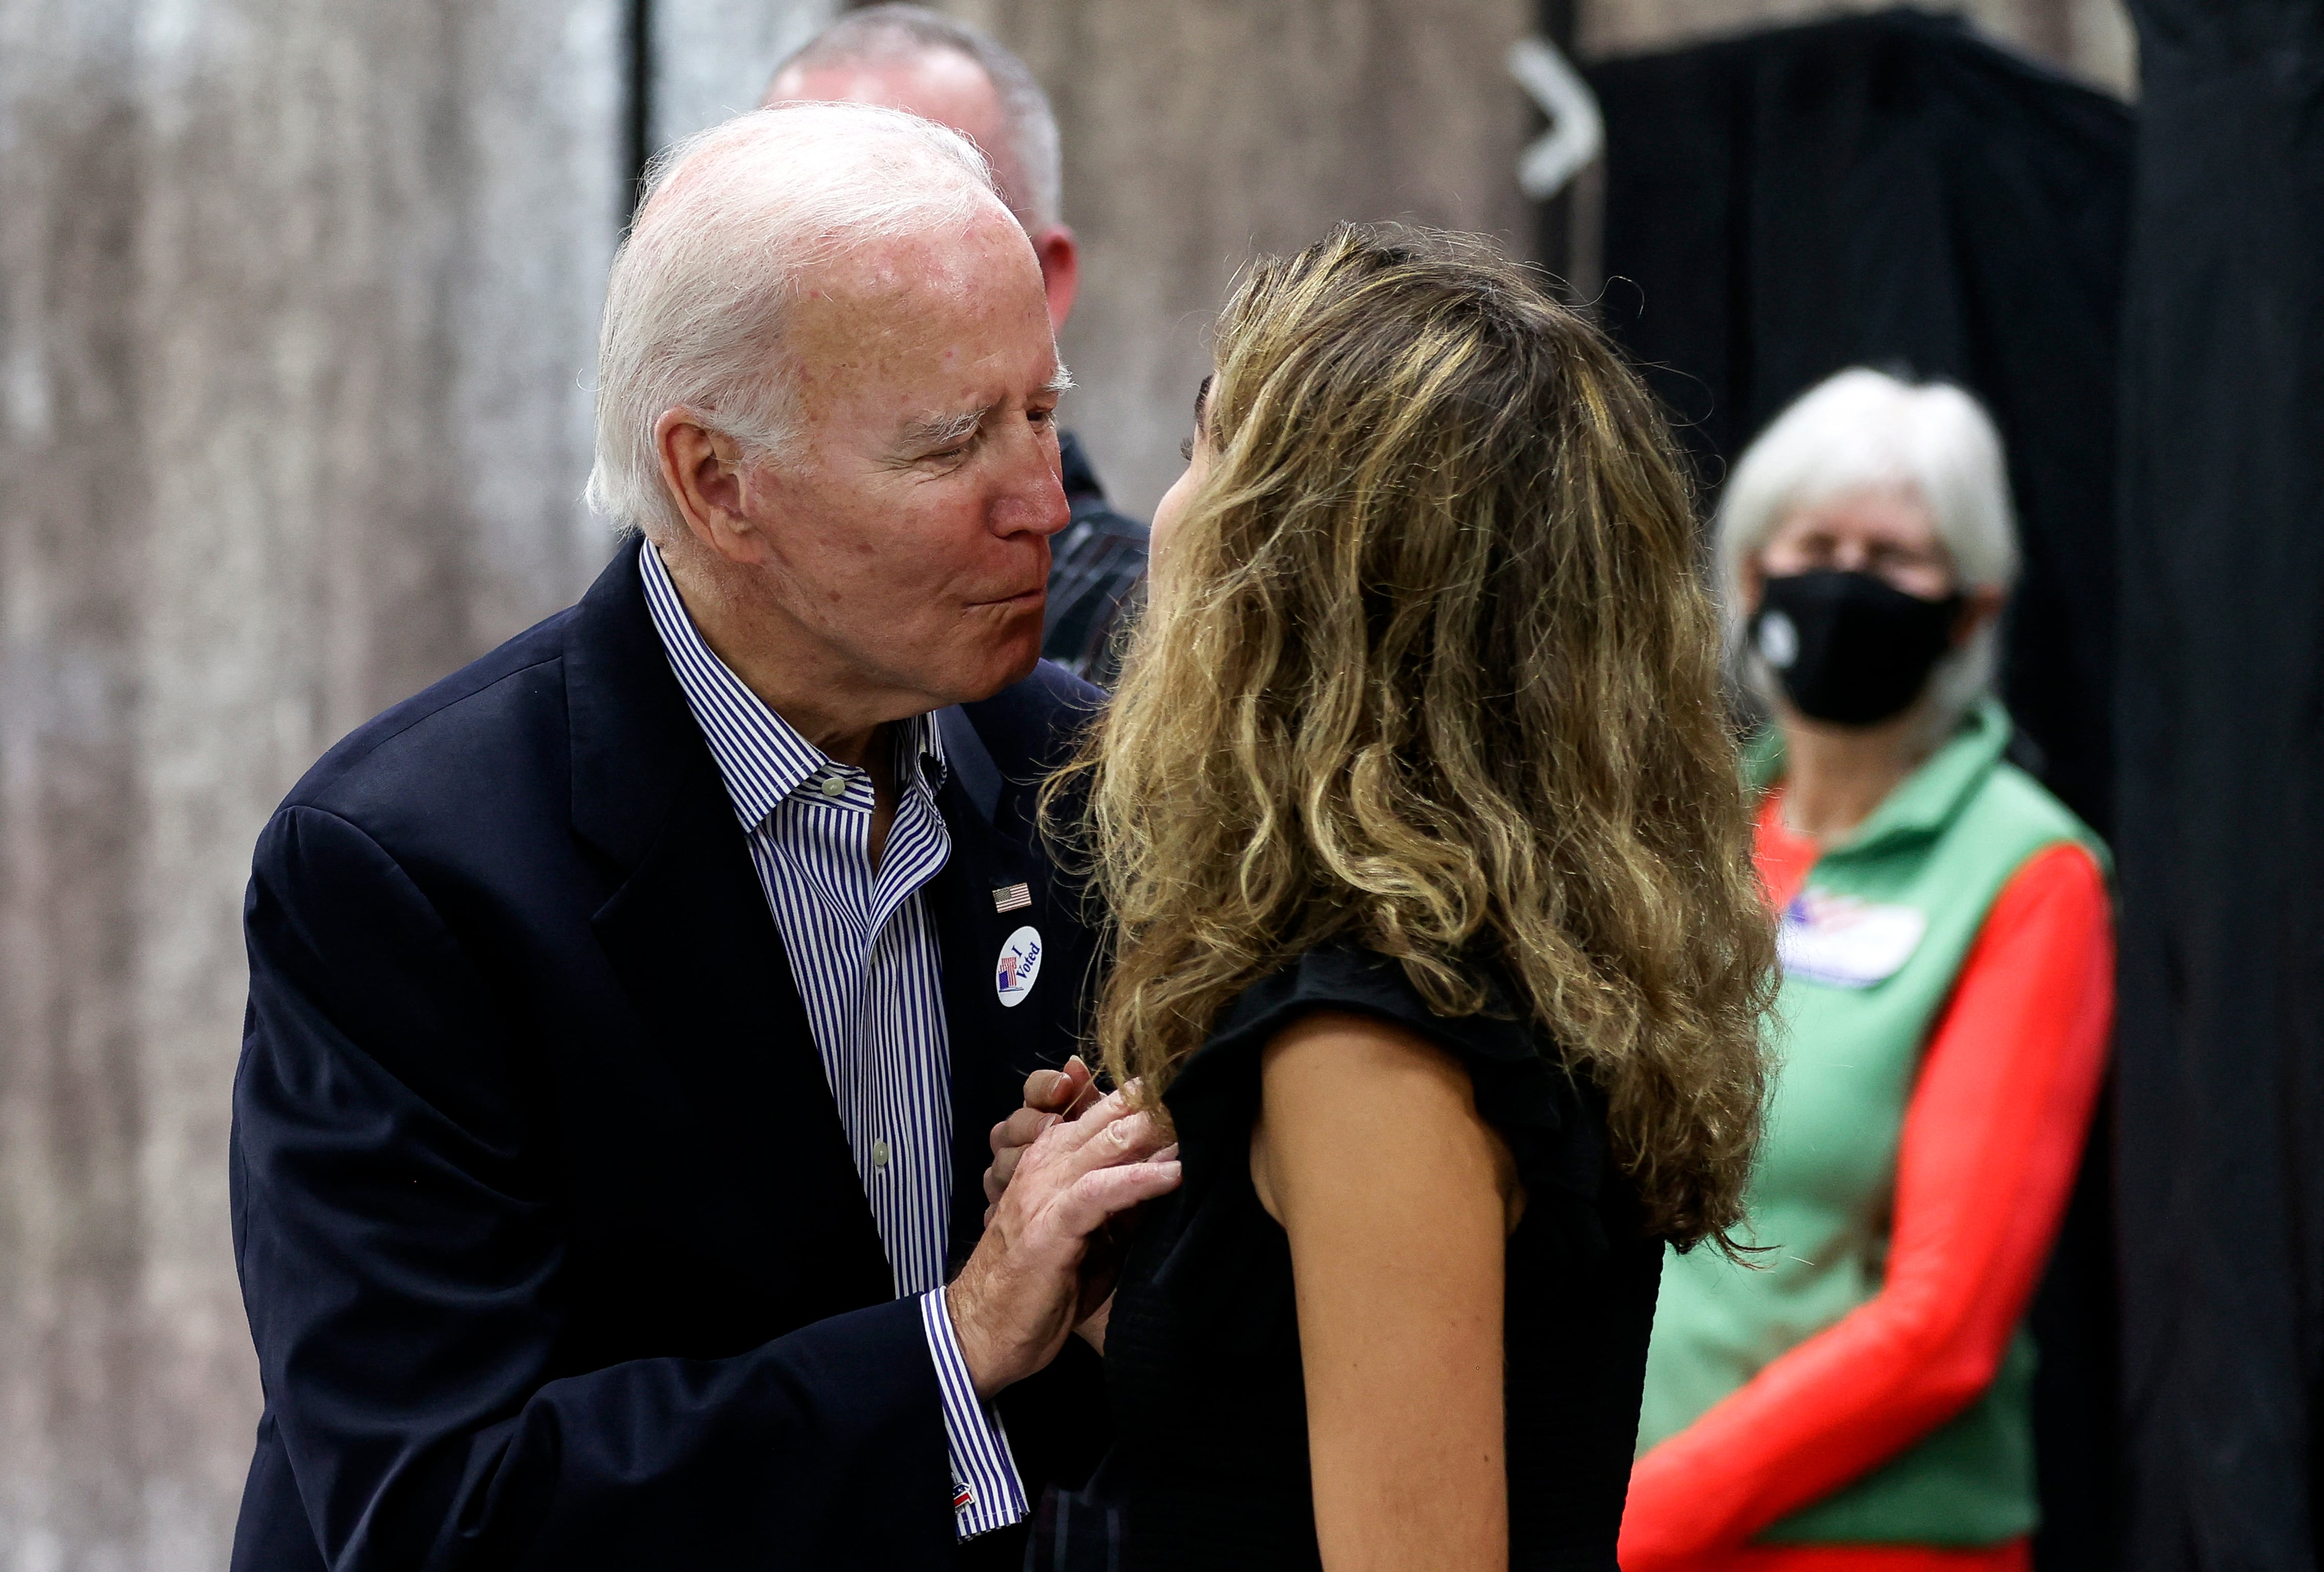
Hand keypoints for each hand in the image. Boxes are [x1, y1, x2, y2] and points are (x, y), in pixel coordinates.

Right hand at [946, 1088, 1179, 1399]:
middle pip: (1109, 1114)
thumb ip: (1123, 1196)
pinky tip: (1177, 1173)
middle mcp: (1047, 1161)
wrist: (984, 1330)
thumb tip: (1175, 1169)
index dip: (1149, 1095)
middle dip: (1160, 1102)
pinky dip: (1140, 1179)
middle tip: (1208, 1090)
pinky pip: (1100, 1190)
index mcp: (1053, 1156)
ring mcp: (1045, 1189)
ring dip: (1158, 1130)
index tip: (1195, 1083)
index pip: (1103, 1109)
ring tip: (1201, 1119)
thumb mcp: (1092, 1232)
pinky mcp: (1050, 1224)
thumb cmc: (1043, 1283)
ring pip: (1107, 1143)